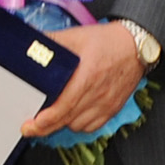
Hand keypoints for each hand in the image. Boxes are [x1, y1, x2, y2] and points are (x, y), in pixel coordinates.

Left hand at [25, 18, 145, 138]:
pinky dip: (78, 125)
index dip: (46, 119)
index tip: (32, 124)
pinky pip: (91, 127)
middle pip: (67, 120)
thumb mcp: (76, 36)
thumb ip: (51, 41)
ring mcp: (107, 104)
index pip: (64, 105)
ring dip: (62, 124)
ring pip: (78, 126)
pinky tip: (71, 117)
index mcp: (88, 75)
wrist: (136, 47)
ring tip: (51, 117)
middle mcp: (98, 93)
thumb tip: (28, 43)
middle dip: (45, 127)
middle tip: (30, 127)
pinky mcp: (112, 109)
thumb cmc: (108, 42)